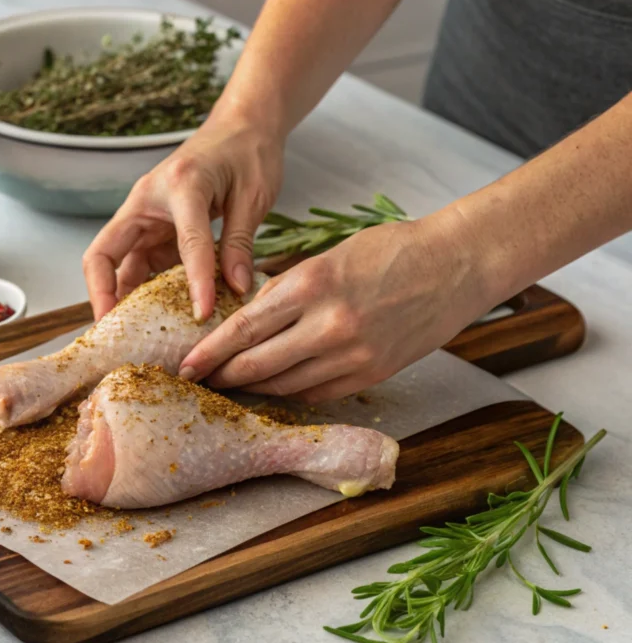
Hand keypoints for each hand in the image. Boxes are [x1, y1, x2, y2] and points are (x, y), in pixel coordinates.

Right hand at [82, 111, 284, 319]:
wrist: (242, 127)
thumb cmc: (248, 151)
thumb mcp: (253, 196)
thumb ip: (241, 243)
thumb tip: (236, 290)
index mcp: (180, 185)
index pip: (184, 242)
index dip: (195, 282)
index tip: (204, 315)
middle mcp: (148, 203)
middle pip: (104, 255)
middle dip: (104, 297)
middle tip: (116, 336)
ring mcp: (146, 219)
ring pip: (119, 267)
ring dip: (122, 301)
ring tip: (134, 338)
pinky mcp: (154, 232)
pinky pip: (140, 268)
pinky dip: (145, 294)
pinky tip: (159, 318)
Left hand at [178, 215, 491, 401]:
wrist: (456, 266)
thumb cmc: (391, 250)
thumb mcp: (328, 257)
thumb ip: (287, 289)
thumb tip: (248, 317)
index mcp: (312, 285)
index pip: (245, 328)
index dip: (210, 351)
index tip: (186, 364)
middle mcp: (329, 325)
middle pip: (258, 364)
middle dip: (223, 376)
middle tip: (199, 381)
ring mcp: (352, 355)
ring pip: (285, 384)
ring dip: (253, 387)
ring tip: (230, 385)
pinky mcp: (371, 374)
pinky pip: (317, 392)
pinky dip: (290, 391)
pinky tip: (273, 388)